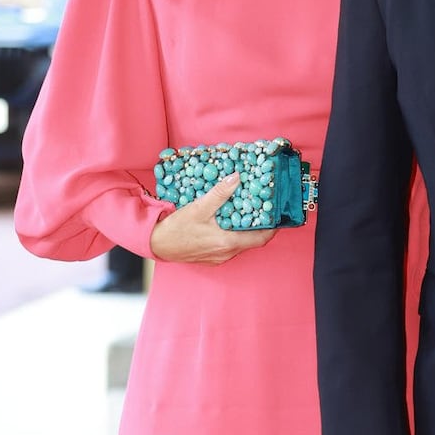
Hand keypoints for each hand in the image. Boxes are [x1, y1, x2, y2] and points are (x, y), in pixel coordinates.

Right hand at [150, 173, 276, 263]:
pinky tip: (228, 221)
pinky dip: (233, 233)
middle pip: (252, 240)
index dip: (273, 227)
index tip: (278, 213)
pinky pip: (229, 245)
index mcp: (228, 242)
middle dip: (259, 224)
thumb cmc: (176, 229)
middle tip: (263, 207)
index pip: (261, 238)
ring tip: (247, 211)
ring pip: (241, 242)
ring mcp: (219, 257)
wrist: (156, 244)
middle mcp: (227, 253)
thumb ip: (219, 193)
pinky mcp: (212, 257)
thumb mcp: (199, 207)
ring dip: (245, 229)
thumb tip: (237, 177)